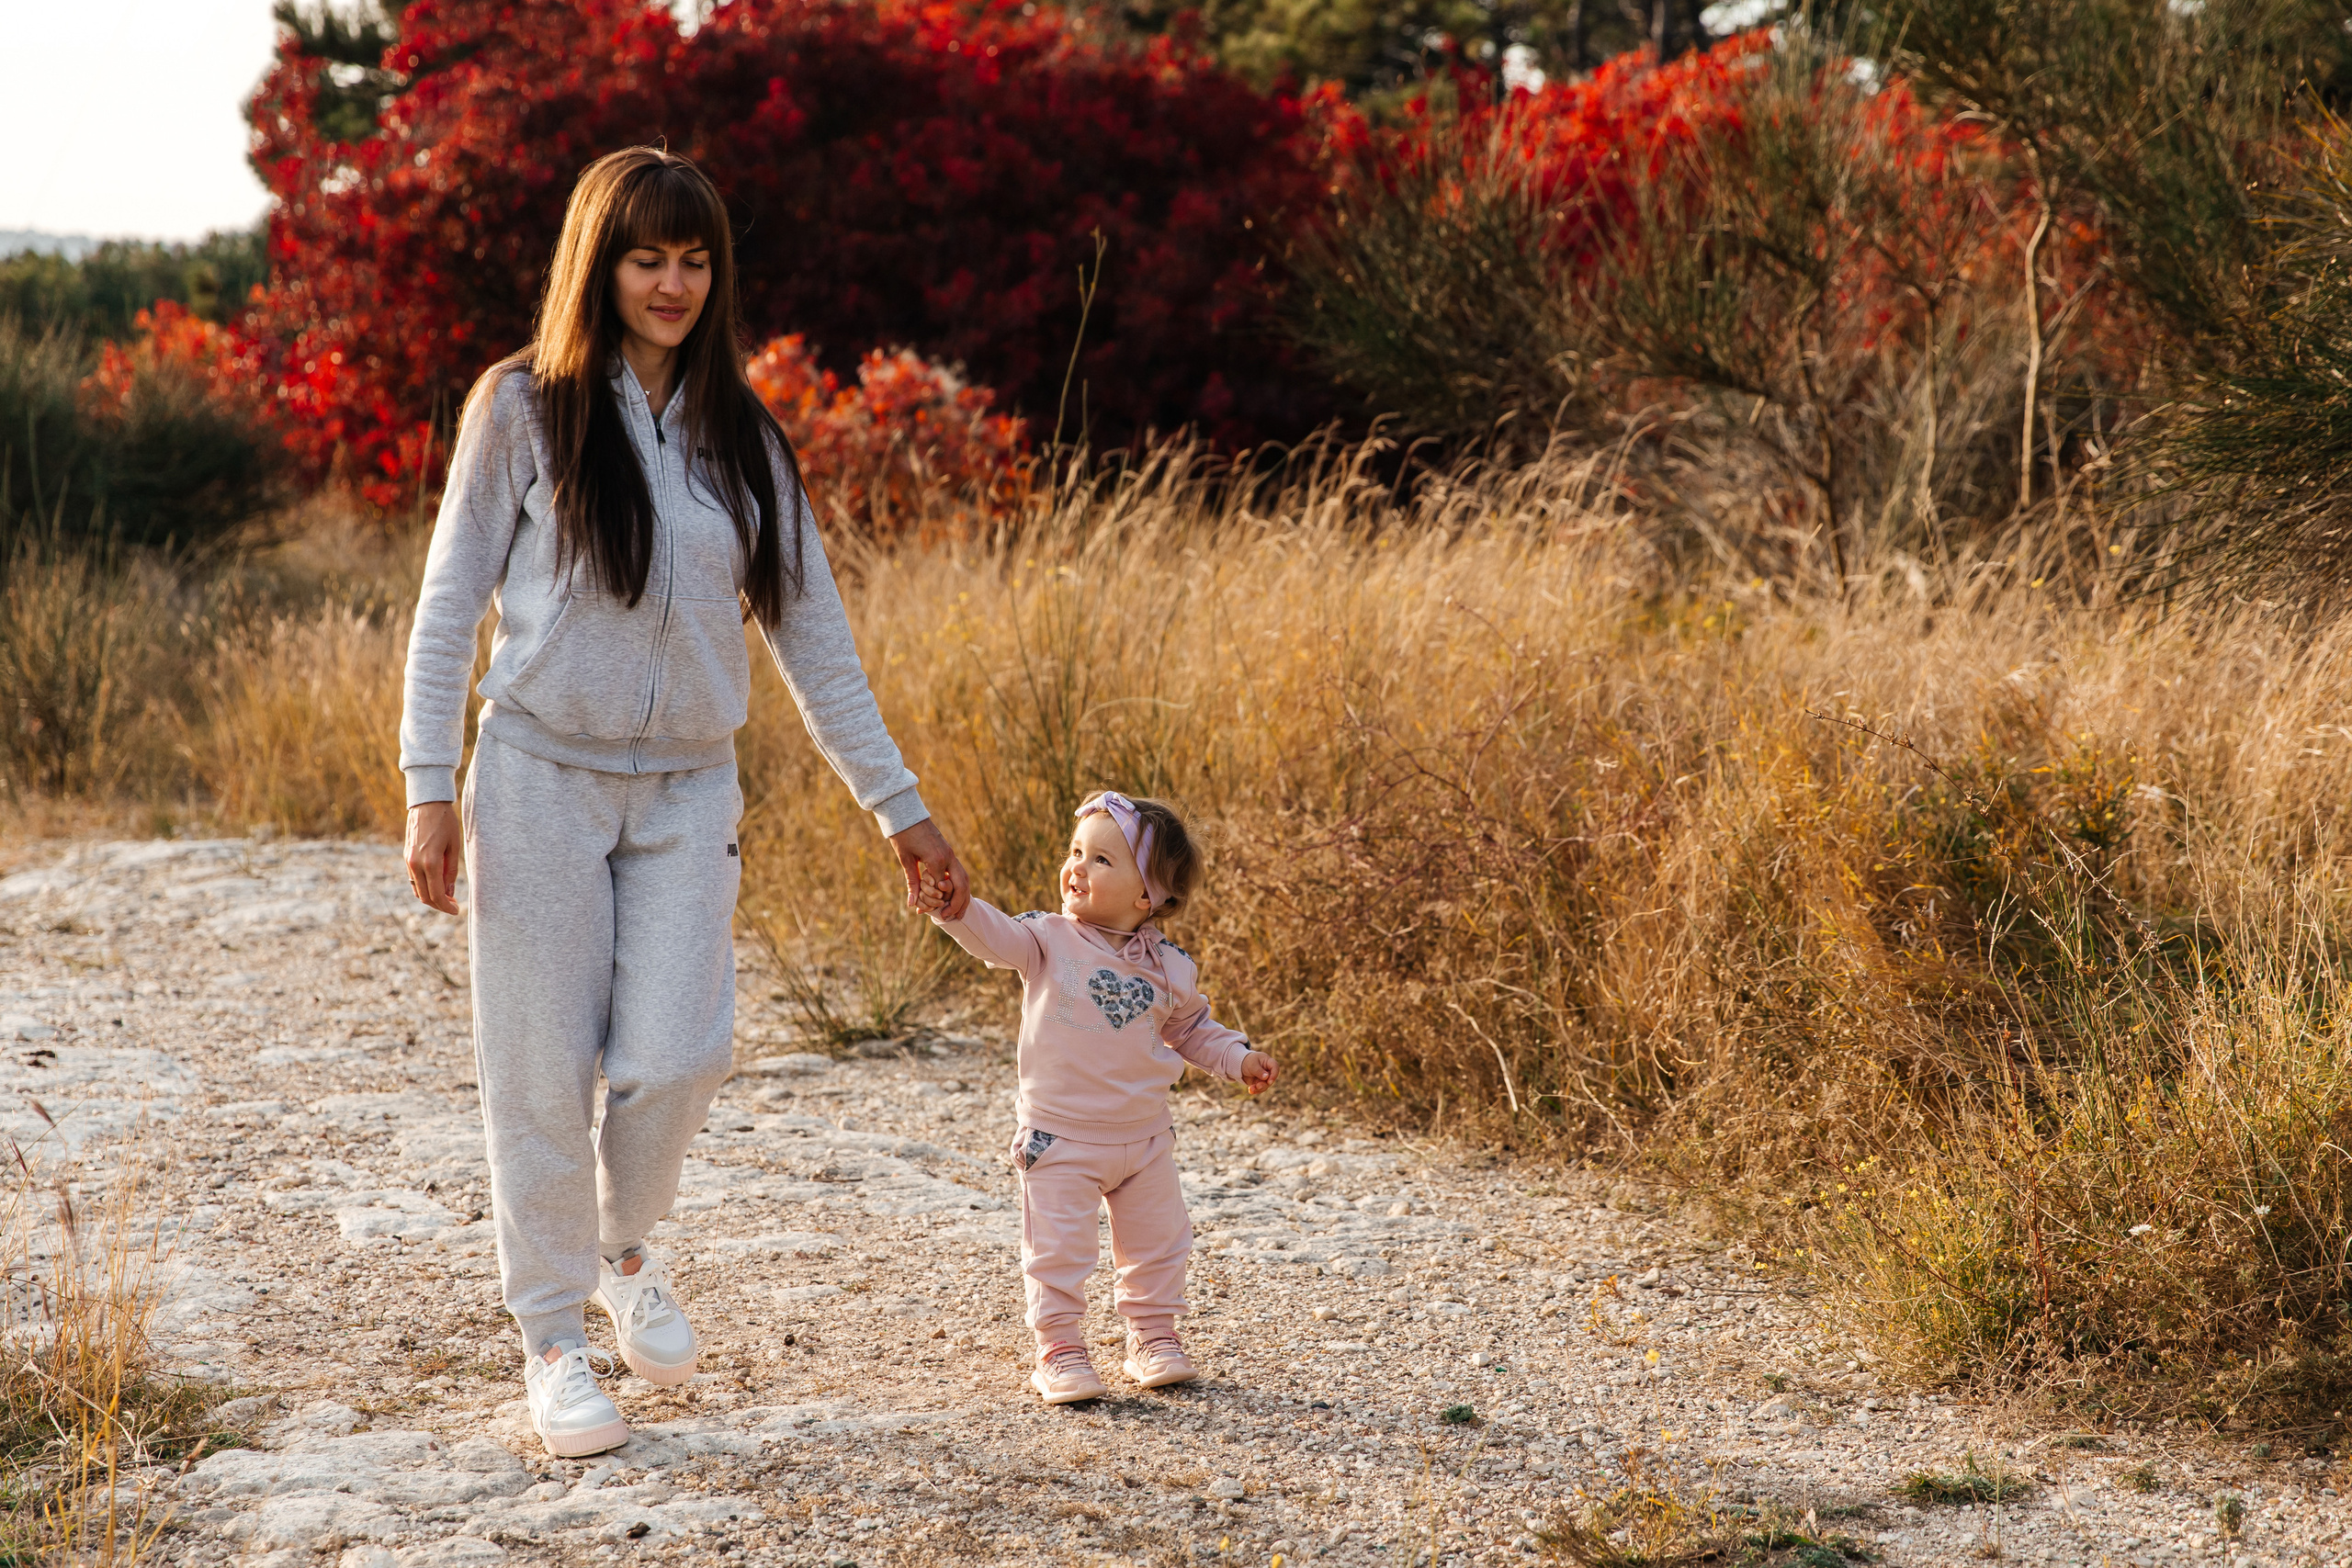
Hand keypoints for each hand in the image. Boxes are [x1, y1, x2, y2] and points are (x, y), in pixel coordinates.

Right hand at [405, 801, 462, 915]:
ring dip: (430, 897)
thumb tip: (450, 892)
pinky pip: (413, 879)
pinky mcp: (406, 856)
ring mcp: (409, 860)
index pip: (437, 895)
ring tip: (446, 896)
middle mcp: (416, 864)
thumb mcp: (454, 847)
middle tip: (453, 905)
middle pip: (425, 897)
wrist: (427, 804)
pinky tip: (436, 884)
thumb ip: (451, 871)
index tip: (456, 910)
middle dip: (439, 905)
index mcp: (431, 863)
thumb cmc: (446, 822)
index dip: (447, 907)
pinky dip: (424, 886)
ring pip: (417, 889)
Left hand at [889, 816, 969, 919]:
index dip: (933, 902)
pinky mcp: (949, 851)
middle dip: (958, 904)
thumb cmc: (903, 835)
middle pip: (962, 885)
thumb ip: (913, 882)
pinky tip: (954, 895)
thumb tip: (912, 904)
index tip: (923, 912)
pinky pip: (959, 872)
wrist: (906, 813)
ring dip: (963, 897)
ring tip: (957, 912)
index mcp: (936, 859)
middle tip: (949, 918)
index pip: (941, 887)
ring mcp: (950, 853)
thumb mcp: (905, 859)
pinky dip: (959, 886)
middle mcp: (948, 857)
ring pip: (964, 879)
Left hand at [1240, 1051, 1277, 1094]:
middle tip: (1257, 1086)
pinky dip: (1256, 1090)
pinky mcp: (1260, 1082)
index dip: (1274, 1075)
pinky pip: (1260, 1088)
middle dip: (1264, 1084)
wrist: (1240, 1065)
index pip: (1275, 1067)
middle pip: (1271, 1079)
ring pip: (1266, 1085)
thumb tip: (1266, 1077)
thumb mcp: (1252, 1065)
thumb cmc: (1247, 1061)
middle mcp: (1268, 1070)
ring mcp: (1265, 1077)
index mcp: (1268, 1062)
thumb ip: (1259, 1071)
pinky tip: (1250, 1090)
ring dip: (1259, 1088)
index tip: (1269, 1081)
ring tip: (1251, 1089)